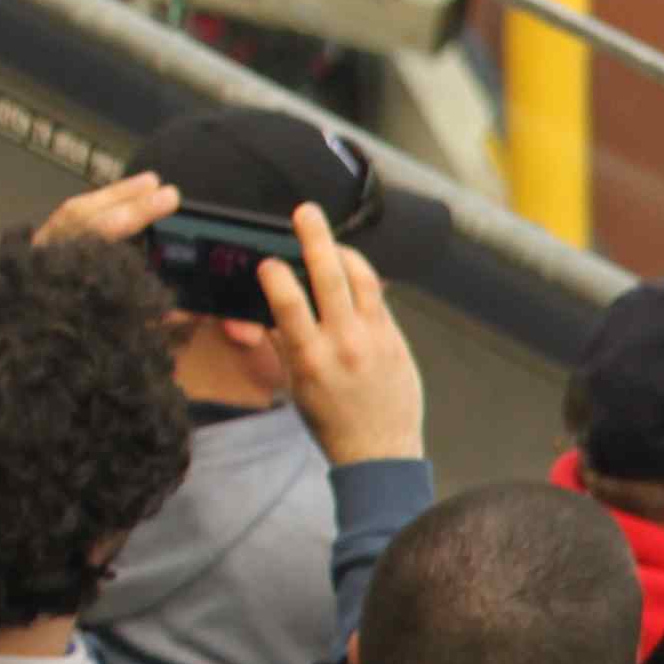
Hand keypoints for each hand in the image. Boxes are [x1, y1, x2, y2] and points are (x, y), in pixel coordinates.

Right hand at [259, 200, 421, 465]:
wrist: (380, 450)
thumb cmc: (331, 421)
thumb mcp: (295, 385)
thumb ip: (283, 343)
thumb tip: (267, 309)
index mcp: (310, 359)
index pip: (287, 303)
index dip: (274, 274)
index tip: (267, 262)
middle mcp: (344, 344)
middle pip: (329, 277)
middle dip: (314, 238)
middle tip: (305, 213)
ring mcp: (375, 340)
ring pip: (362, 279)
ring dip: (344, 252)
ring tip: (331, 240)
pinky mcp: (397, 340)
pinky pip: (379, 298)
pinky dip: (363, 280)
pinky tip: (352, 272)